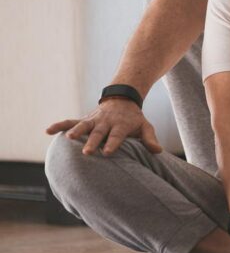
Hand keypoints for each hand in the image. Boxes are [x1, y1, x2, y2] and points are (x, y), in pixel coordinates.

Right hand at [45, 97, 162, 156]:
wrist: (123, 100)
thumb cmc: (134, 119)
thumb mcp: (145, 126)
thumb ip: (150, 139)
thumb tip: (158, 151)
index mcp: (121, 125)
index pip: (117, 136)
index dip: (113, 143)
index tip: (108, 152)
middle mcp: (106, 122)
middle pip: (99, 133)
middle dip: (93, 141)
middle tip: (88, 152)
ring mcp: (93, 120)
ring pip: (83, 126)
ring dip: (76, 132)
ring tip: (68, 139)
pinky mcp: (84, 119)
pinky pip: (70, 121)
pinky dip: (59, 125)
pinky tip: (47, 130)